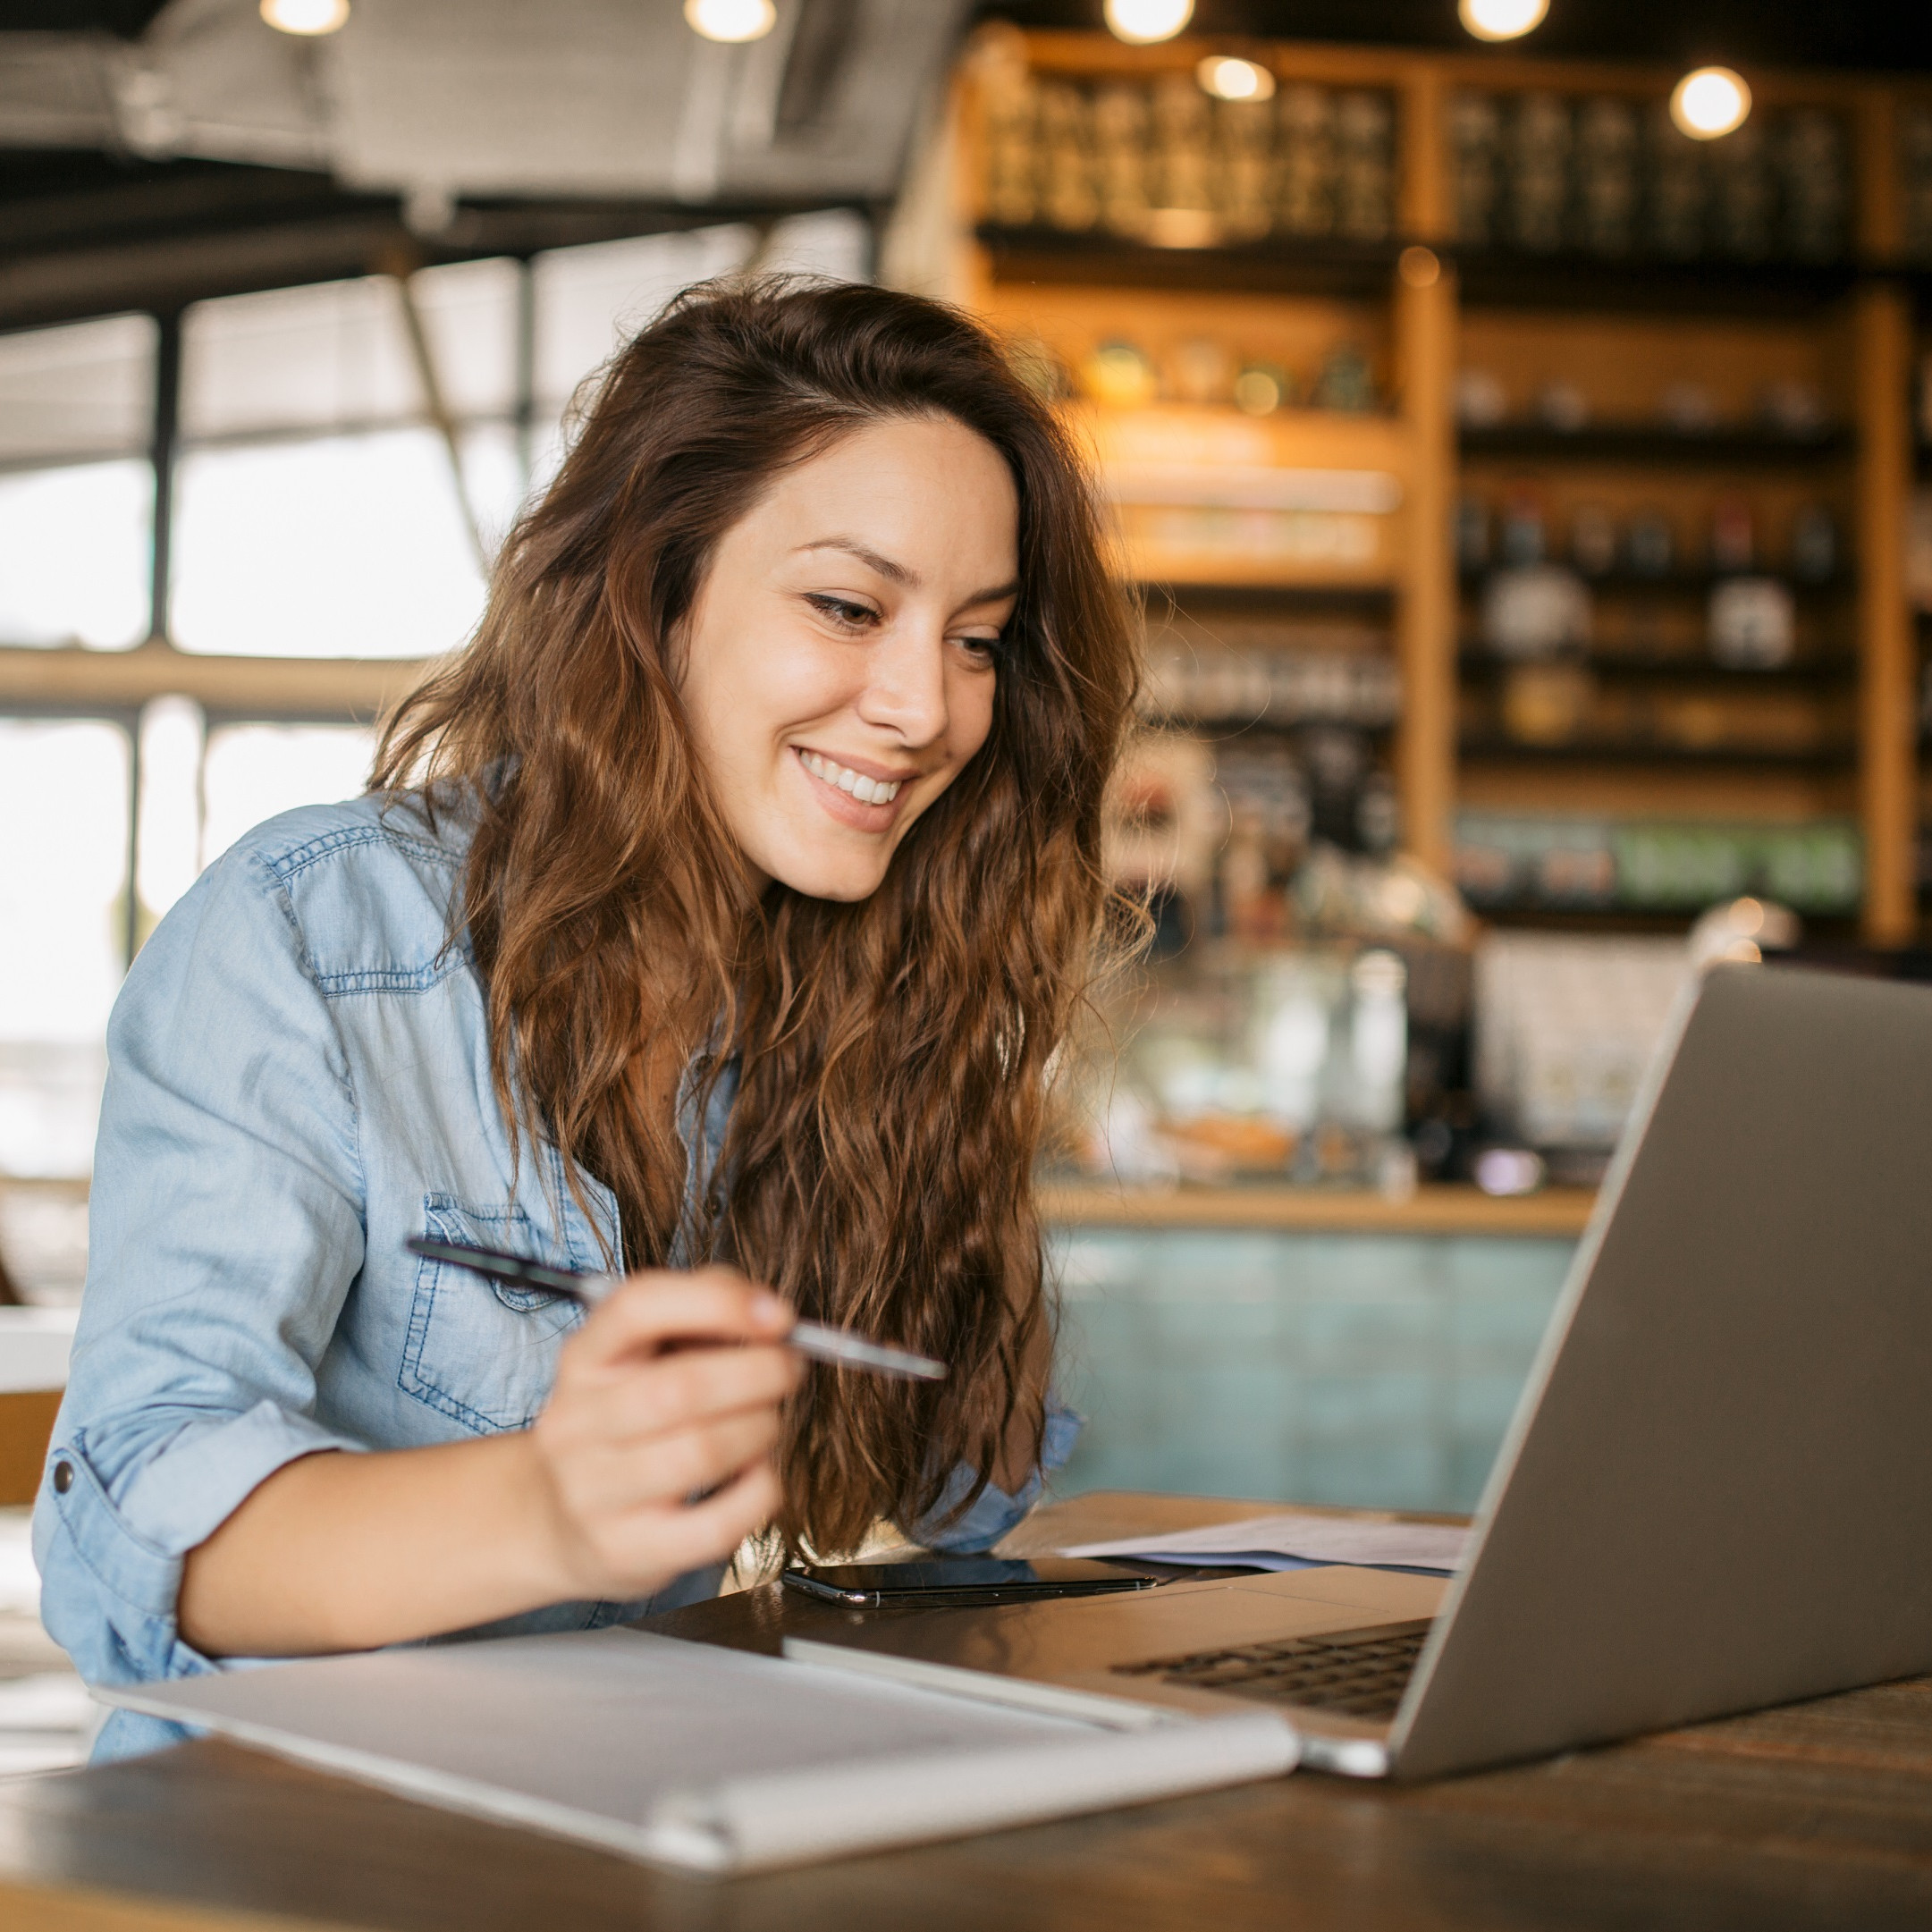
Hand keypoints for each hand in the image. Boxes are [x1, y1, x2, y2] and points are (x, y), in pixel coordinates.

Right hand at [523, 1266, 802, 1600]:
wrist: (553, 1522)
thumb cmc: (623, 1423)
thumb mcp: (638, 1357)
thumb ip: (701, 1313)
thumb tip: (768, 1313)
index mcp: (584, 1359)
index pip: (636, 1309)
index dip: (716, 1303)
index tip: (777, 1316)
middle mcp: (577, 1422)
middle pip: (682, 1386)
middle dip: (760, 1372)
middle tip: (789, 1369)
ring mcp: (593, 1492)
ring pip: (704, 1451)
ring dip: (761, 1428)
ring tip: (767, 1422)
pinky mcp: (625, 1550)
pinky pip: (717, 1523)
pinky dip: (760, 1491)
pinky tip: (756, 1475)